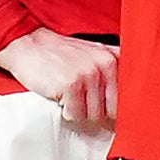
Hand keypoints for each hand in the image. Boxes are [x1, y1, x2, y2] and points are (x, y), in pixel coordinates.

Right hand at [0, 30, 116, 134]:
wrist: (28, 44)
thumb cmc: (60, 55)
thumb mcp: (93, 56)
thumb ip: (112, 76)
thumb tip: (127, 111)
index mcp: (115, 57)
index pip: (130, 97)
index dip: (119, 111)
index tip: (110, 113)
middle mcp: (105, 63)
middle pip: (113, 111)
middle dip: (98, 113)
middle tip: (81, 100)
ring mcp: (88, 74)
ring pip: (94, 116)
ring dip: (79, 112)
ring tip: (69, 95)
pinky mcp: (71, 84)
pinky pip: (76, 115)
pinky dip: (66, 111)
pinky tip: (59, 95)